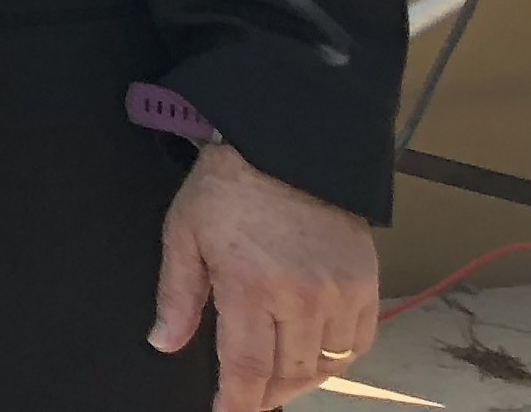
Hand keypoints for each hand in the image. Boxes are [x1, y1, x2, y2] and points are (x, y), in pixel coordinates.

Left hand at [150, 140, 376, 411]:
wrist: (285, 144)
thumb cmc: (226, 188)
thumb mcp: (184, 234)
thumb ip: (177, 295)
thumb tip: (165, 343)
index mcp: (250, 286)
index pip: (247, 368)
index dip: (238, 401)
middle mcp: (301, 298)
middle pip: (288, 372)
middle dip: (266, 392)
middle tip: (249, 396)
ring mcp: (339, 292)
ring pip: (325, 364)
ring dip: (301, 379)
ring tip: (278, 381)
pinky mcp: (366, 283)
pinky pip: (358, 342)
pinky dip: (338, 359)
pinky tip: (316, 359)